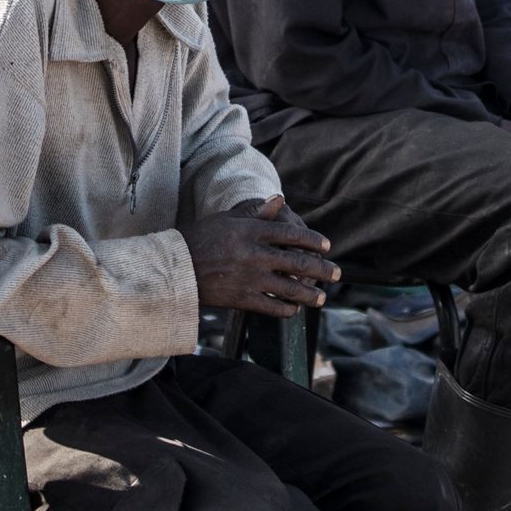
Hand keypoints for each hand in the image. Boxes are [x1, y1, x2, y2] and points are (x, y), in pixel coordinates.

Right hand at [181, 198, 338, 316]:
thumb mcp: (226, 219)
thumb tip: (280, 200)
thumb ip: (255, 212)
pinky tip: (293, 310)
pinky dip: (286, 309)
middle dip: (322, 270)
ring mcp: (250, 278)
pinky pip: (272, 306)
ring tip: (321, 298)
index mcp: (252, 231)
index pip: (292, 234)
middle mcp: (256, 254)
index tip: (326, 246)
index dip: (313, 241)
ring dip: (310, 294)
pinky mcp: (242, 299)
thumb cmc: (198, 239)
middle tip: (337, 274)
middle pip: (298, 262)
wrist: (174, 268)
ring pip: (290, 288)